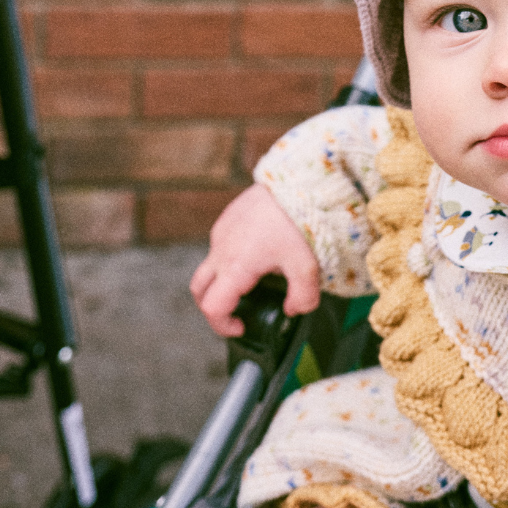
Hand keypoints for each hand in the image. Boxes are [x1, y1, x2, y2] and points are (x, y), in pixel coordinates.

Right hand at [190, 184, 320, 336]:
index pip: (212, 307)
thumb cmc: (298, 220)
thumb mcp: (308, 266)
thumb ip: (303, 297)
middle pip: (199, 290)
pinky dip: (230, 260)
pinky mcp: (227, 219)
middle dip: (213, 308)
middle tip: (237, 313)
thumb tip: (293, 310)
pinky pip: (220, 247)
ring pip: (209, 267)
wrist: (295, 181)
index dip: (222, 325)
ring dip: (222, 282)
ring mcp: (221, 233)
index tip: (242, 327)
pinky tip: (258, 255)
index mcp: (236, 266)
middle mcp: (221, 250)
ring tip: (253, 283)